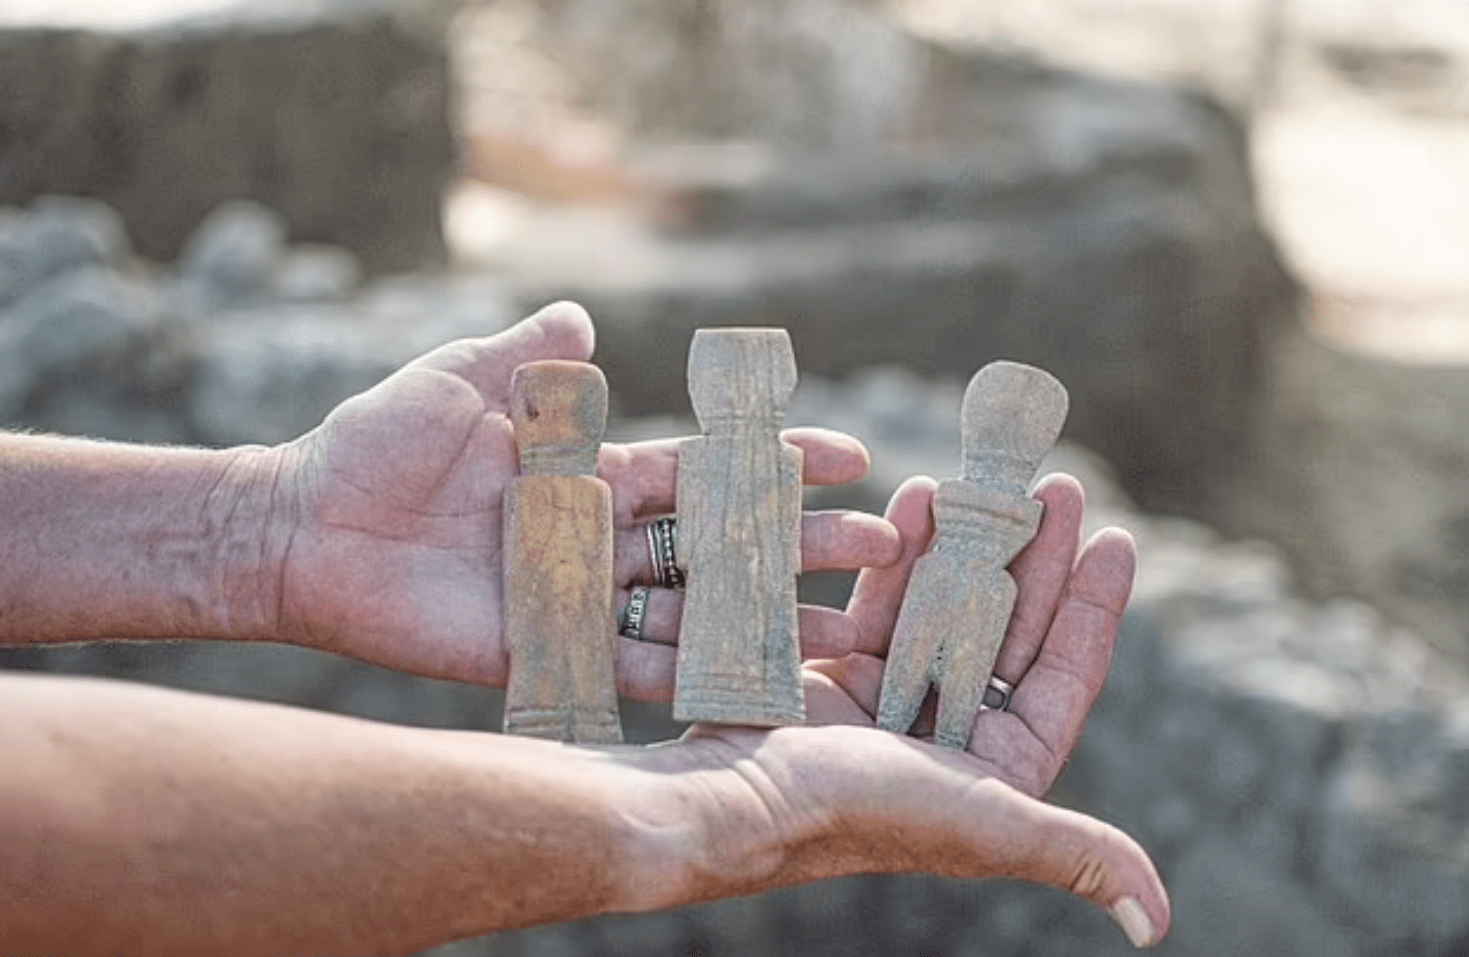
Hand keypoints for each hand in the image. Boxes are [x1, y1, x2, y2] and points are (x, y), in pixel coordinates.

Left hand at [268, 302, 898, 697]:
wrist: (303, 525)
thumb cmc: (374, 444)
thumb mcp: (460, 378)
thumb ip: (528, 354)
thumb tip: (583, 313)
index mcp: (590, 471)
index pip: (705, 467)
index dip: (776, 463)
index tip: (852, 458)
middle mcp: (601, 539)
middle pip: (723, 543)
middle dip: (803, 543)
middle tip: (886, 547)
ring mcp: (580, 601)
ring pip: (697, 612)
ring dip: (774, 620)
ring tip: (855, 632)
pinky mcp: (547, 654)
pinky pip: (633, 672)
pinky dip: (696, 680)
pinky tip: (763, 691)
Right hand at [632, 474, 1168, 946]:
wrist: (737, 801)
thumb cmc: (863, 814)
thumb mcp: (984, 825)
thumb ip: (1076, 854)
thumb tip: (1158, 926)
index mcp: (997, 771)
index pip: (1062, 675)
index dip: (1094, 608)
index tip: (1116, 538)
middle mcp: (952, 735)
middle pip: (1010, 628)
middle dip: (1036, 557)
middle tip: (1055, 488)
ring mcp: (896, 699)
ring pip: (949, 603)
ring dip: (971, 542)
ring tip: (989, 480)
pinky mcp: (841, 672)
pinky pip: (886, 599)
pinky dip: (904, 552)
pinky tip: (921, 499)